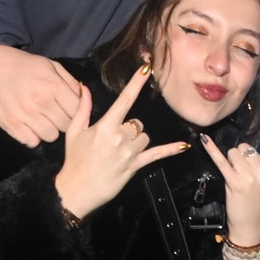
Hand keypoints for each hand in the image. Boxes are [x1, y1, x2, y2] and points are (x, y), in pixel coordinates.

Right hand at [0, 45, 81, 146]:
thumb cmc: (23, 65)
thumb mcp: (50, 65)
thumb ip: (70, 82)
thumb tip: (84, 96)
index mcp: (53, 86)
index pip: (78, 111)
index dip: (77, 111)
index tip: (70, 108)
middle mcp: (41, 103)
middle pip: (67, 127)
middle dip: (64, 121)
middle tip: (55, 113)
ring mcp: (25, 116)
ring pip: (51, 137)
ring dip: (49, 129)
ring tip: (42, 119)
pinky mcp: (11, 125)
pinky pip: (32, 142)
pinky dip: (33, 136)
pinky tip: (30, 125)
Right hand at [54, 66, 190, 219]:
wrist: (76, 190)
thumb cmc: (74, 160)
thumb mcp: (75, 132)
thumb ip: (83, 108)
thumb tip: (84, 86)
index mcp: (105, 126)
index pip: (125, 99)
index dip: (136, 82)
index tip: (147, 68)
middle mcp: (120, 137)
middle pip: (136, 122)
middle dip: (128, 128)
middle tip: (112, 140)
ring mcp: (129, 152)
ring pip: (144, 136)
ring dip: (136, 140)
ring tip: (119, 151)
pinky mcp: (136, 166)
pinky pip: (157, 154)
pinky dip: (171, 150)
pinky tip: (185, 146)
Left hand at [201, 101, 259, 247]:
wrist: (253, 228)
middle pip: (246, 146)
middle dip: (242, 155)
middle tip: (243, 172)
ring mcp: (247, 176)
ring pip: (234, 152)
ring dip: (231, 160)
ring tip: (235, 176)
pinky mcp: (232, 182)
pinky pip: (220, 161)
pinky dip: (211, 150)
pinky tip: (204, 139)